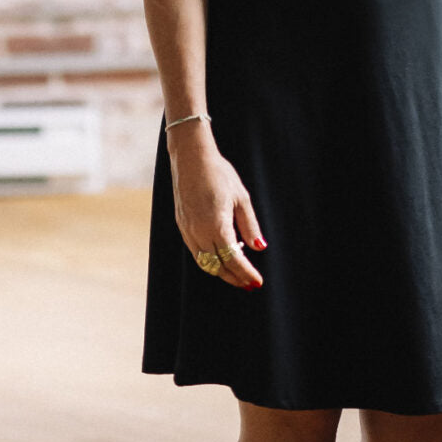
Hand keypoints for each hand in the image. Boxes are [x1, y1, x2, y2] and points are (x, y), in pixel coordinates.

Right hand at [168, 131, 266, 287]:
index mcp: (216, 226)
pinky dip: (209, 260)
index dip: (245, 273)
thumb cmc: (219, 174)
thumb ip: (249, 225)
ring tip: (238, 272)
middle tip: (249, 284)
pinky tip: (221, 254)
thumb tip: (259, 248)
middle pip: (218, 267)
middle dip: (234, 278)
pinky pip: (196, 252)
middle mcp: (199, 232)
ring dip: (221, 271)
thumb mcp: (241, 197)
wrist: (191, 158)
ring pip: (204, 263)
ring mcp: (188, 230)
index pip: (233, 260)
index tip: (257, 282)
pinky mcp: (182, 226)